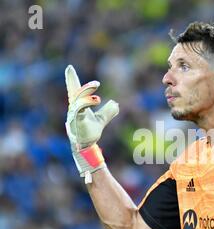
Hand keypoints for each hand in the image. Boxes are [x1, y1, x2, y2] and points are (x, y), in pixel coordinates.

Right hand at [64, 65, 118, 181]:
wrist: (85, 147)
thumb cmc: (89, 133)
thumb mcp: (101, 120)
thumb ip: (108, 112)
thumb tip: (116, 104)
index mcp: (78, 105)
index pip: (74, 90)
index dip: (71, 79)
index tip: (69, 67)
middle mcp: (74, 108)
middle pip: (77, 93)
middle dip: (85, 87)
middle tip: (97, 84)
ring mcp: (74, 115)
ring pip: (78, 101)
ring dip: (87, 96)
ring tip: (97, 98)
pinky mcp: (76, 121)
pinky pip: (79, 110)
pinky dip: (86, 104)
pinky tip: (96, 101)